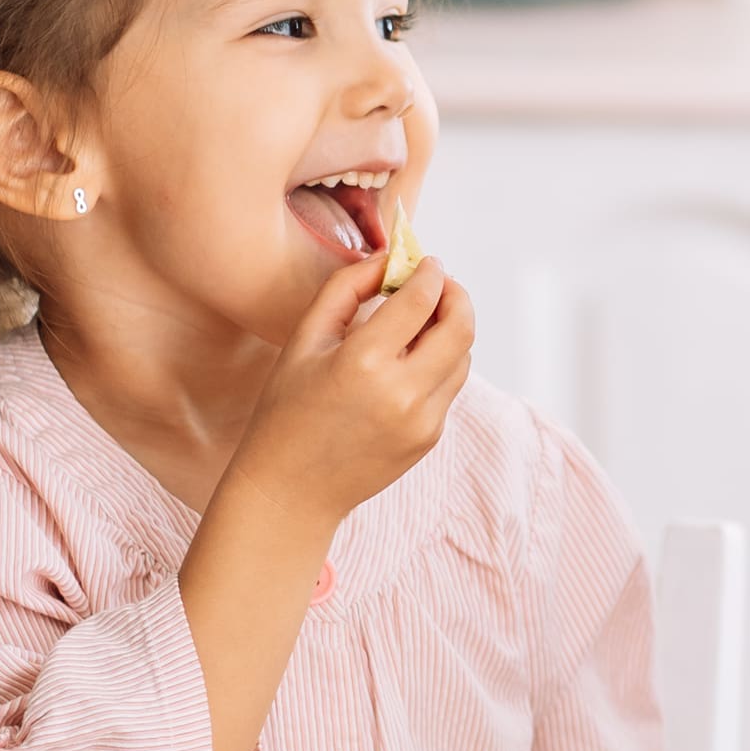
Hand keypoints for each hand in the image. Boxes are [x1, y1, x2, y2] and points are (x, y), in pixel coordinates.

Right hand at [224, 253, 476, 526]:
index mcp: (364, 363)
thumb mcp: (304, 340)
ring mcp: (422, 421)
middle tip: (441, 283)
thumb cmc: (287, 411)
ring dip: (452, 329)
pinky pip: (448, 387)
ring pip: (462, 358)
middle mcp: (401, 393)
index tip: (427, 262)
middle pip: (460, 327)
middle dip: (456, 296)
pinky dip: (440, 363)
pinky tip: (411, 359)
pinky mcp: (429, 438)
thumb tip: (387, 260)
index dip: (430, 273)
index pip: (421, 300)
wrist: (291, 490)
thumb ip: (346, 289)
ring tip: (424, 319)